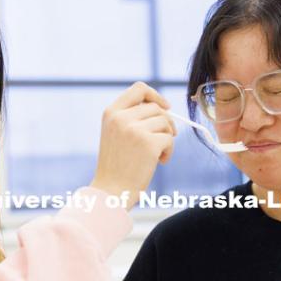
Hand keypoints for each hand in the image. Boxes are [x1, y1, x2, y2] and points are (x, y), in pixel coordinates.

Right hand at [91, 82, 176, 209]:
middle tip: (164, 139)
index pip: (139, 88)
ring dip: (167, 138)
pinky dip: (169, 151)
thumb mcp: (115, 134)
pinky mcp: (149, 143)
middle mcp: (121, 118)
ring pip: (165, 122)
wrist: (111, 191)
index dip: (155, 95)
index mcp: (111, 113)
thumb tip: (164, 108)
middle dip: (165, 123)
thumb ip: (131, 117)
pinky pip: (170, 139)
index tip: (166, 107)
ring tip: (157, 154)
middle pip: (156, 108)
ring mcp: (134, 130)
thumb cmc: (116, 166)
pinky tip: (159, 162)